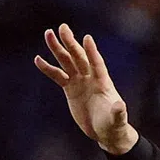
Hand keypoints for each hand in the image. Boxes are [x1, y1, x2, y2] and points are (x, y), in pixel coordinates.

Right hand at [34, 24, 137, 154]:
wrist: (105, 132)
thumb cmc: (114, 126)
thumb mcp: (117, 120)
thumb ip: (118, 112)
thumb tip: (120, 105)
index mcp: (103, 83)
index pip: (97, 64)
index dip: (92, 52)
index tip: (87, 38)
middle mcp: (91, 78)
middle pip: (79, 57)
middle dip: (71, 43)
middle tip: (62, 27)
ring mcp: (80, 82)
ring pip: (67, 62)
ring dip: (57, 49)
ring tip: (48, 34)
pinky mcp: (70, 89)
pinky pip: (58, 75)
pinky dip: (48, 68)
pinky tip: (38, 59)